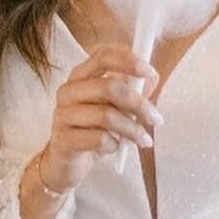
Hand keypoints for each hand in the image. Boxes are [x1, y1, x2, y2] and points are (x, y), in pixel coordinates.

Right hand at [19, 43, 160, 218]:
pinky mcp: (63, 140)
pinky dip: (115, 145)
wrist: (66, 162)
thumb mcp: (115, 108)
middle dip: (138, 103)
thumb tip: (152, 77)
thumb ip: (132, 91)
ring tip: (144, 140)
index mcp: (80, 77)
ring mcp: (62, 115)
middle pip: (108, 87)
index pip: (102, 57)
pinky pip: (99, 139)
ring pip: (106, 115)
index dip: (127, 60)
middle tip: (156, 119)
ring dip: (132, 129)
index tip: (151, 71)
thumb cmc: (92, 129)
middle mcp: (68, 91)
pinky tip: (115, 148)